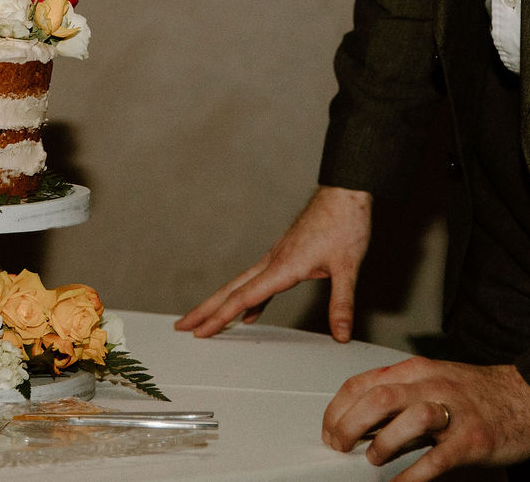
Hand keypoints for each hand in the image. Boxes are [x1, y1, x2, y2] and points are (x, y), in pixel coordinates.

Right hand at [174, 185, 372, 339]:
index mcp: (282, 266)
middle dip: (205, 309)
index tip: (200, 332)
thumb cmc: (345, 224)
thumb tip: (341, 334)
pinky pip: (261, 282)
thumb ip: (342, 303)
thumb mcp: (348, 267)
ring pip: (242, 284)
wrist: (344, 194)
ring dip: (222, 303)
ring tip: (206, 321)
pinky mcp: (286, 255)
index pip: (244, 297)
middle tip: (181, 325)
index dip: (220, 317)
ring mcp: (277, 257)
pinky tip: (251, 315)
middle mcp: (273, 261)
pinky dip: (251, 300)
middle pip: (231, 290)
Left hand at [323, 357, 529, 478]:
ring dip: (382, 443)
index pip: (363, 383)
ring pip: (407, 420)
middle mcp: (431, 386)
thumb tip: (359, 421)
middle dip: (348, 425)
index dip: (338, 409)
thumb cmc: (478, 394)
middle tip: (339, 447)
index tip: (328, 430)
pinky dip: (412, 475)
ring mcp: (453, 413)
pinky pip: (436, 459)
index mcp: (416, 371)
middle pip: (378, 398)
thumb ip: (399, 394)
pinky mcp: (472, 440)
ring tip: (373, 460)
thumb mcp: (433, 381)